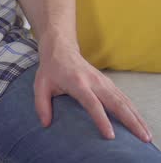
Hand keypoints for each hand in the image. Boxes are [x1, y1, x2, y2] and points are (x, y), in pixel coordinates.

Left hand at [34, 31, 150, 141]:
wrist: (61, 49)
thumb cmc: (50, 70)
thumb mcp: (40, 85)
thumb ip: (41, 105)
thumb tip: (45, 124)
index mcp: (78, 83)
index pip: (92, 103)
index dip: (101, 119)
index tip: (110, 135)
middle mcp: (94, 82)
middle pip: (116, 103)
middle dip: (130, 121)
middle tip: (142, 137)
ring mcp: (103, 81)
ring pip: (124, 100)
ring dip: (137, 117)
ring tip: (146, 135)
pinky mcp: (108, 83)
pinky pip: (124, 98)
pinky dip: (134, 110)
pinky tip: (140, 122)